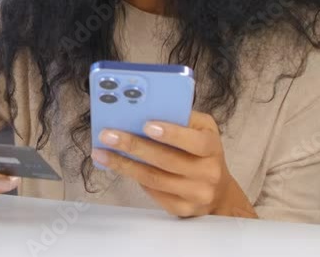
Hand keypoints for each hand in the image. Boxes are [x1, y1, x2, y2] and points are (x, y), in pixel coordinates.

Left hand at [91, 111, 255, 218]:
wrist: (218, 190)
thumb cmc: (202, 151)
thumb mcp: (201, 129)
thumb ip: (180, 118)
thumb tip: (145, 110)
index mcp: (212, 148)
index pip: (194, 142)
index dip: (171, 134)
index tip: (145, 125)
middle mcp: (207, 173)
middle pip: (166, 161)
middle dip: (133, 146)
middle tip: (108, 135)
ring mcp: (195, 194)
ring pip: (153, 179)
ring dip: (123, 164)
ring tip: (102, 151)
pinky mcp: (181, 209)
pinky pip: (152, 192)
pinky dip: (132, 176)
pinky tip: (117, 165)